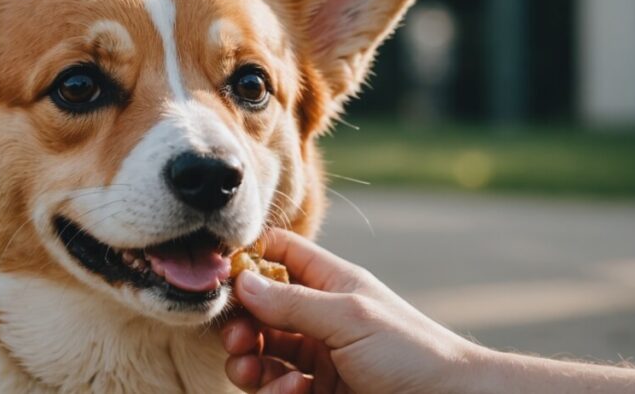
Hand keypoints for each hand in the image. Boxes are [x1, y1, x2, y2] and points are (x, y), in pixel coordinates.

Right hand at [220, 228, 477, 393]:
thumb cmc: (412, 353)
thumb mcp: (350, 318)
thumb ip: (293, 301)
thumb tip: (242, 281)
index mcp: (330, 284)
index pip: (279, 254)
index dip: (249, 259)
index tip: (222, 277)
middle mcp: (319, 316)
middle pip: (260, 309)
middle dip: (241, 324)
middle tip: (238, 340)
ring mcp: (318, 356)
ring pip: (262, 351)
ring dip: (250, 362)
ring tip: (253, 372)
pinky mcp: (318, 391)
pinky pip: (277, 386)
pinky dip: (275, 390)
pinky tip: (294, 391)